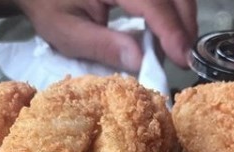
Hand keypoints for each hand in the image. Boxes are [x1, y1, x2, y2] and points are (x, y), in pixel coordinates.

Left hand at [14, 0, 196, 71]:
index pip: (152, 2)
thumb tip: (140, 63)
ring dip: (182, 16)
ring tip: (178, 48)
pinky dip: (171, 10)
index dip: (170, 30)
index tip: (181, 58)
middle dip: (184, 24)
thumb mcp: (68, 32)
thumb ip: (103, 46)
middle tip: (185, 58)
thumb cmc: (48, 5)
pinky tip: (168, 30)